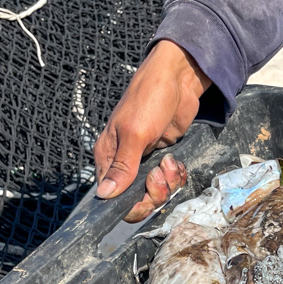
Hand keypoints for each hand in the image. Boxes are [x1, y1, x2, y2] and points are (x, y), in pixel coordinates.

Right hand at [94, 40, 209, 221]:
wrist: (178, 79)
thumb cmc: (150, 98)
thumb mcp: (135, 133)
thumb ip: (122, 167)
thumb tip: (104, 195)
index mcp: (108, 157)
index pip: (111, 197)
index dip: (131, 204)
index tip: (146, 194)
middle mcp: (124, 162)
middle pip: (136, 200)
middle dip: (154, 194)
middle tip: (161, 174)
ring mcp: (145, 161)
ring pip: (156, 192)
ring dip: (168, 182)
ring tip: (170, 162)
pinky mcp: (163, 157)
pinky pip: (170, 180)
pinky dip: (177, 175)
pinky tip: (177, 161)